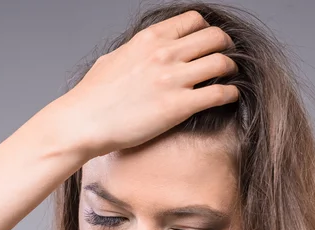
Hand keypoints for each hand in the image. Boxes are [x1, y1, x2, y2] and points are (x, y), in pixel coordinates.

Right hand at [55, 10, 239, 158]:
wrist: (83, 123)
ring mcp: (174, 79)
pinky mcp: (179, 106)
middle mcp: (165, 54)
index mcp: (149, 39)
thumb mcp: (111, 60)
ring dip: (231, 69)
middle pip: (214, 37)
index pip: (194, 20)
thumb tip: (139, 54)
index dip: (206, 31)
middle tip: (224, 59)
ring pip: (222, 62)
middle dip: (224, 47)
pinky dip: (230, 94)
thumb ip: (132, 53)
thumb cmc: (91, 97)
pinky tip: (229, 97)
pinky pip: (220, 93)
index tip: (208, 43)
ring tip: (228, 79)